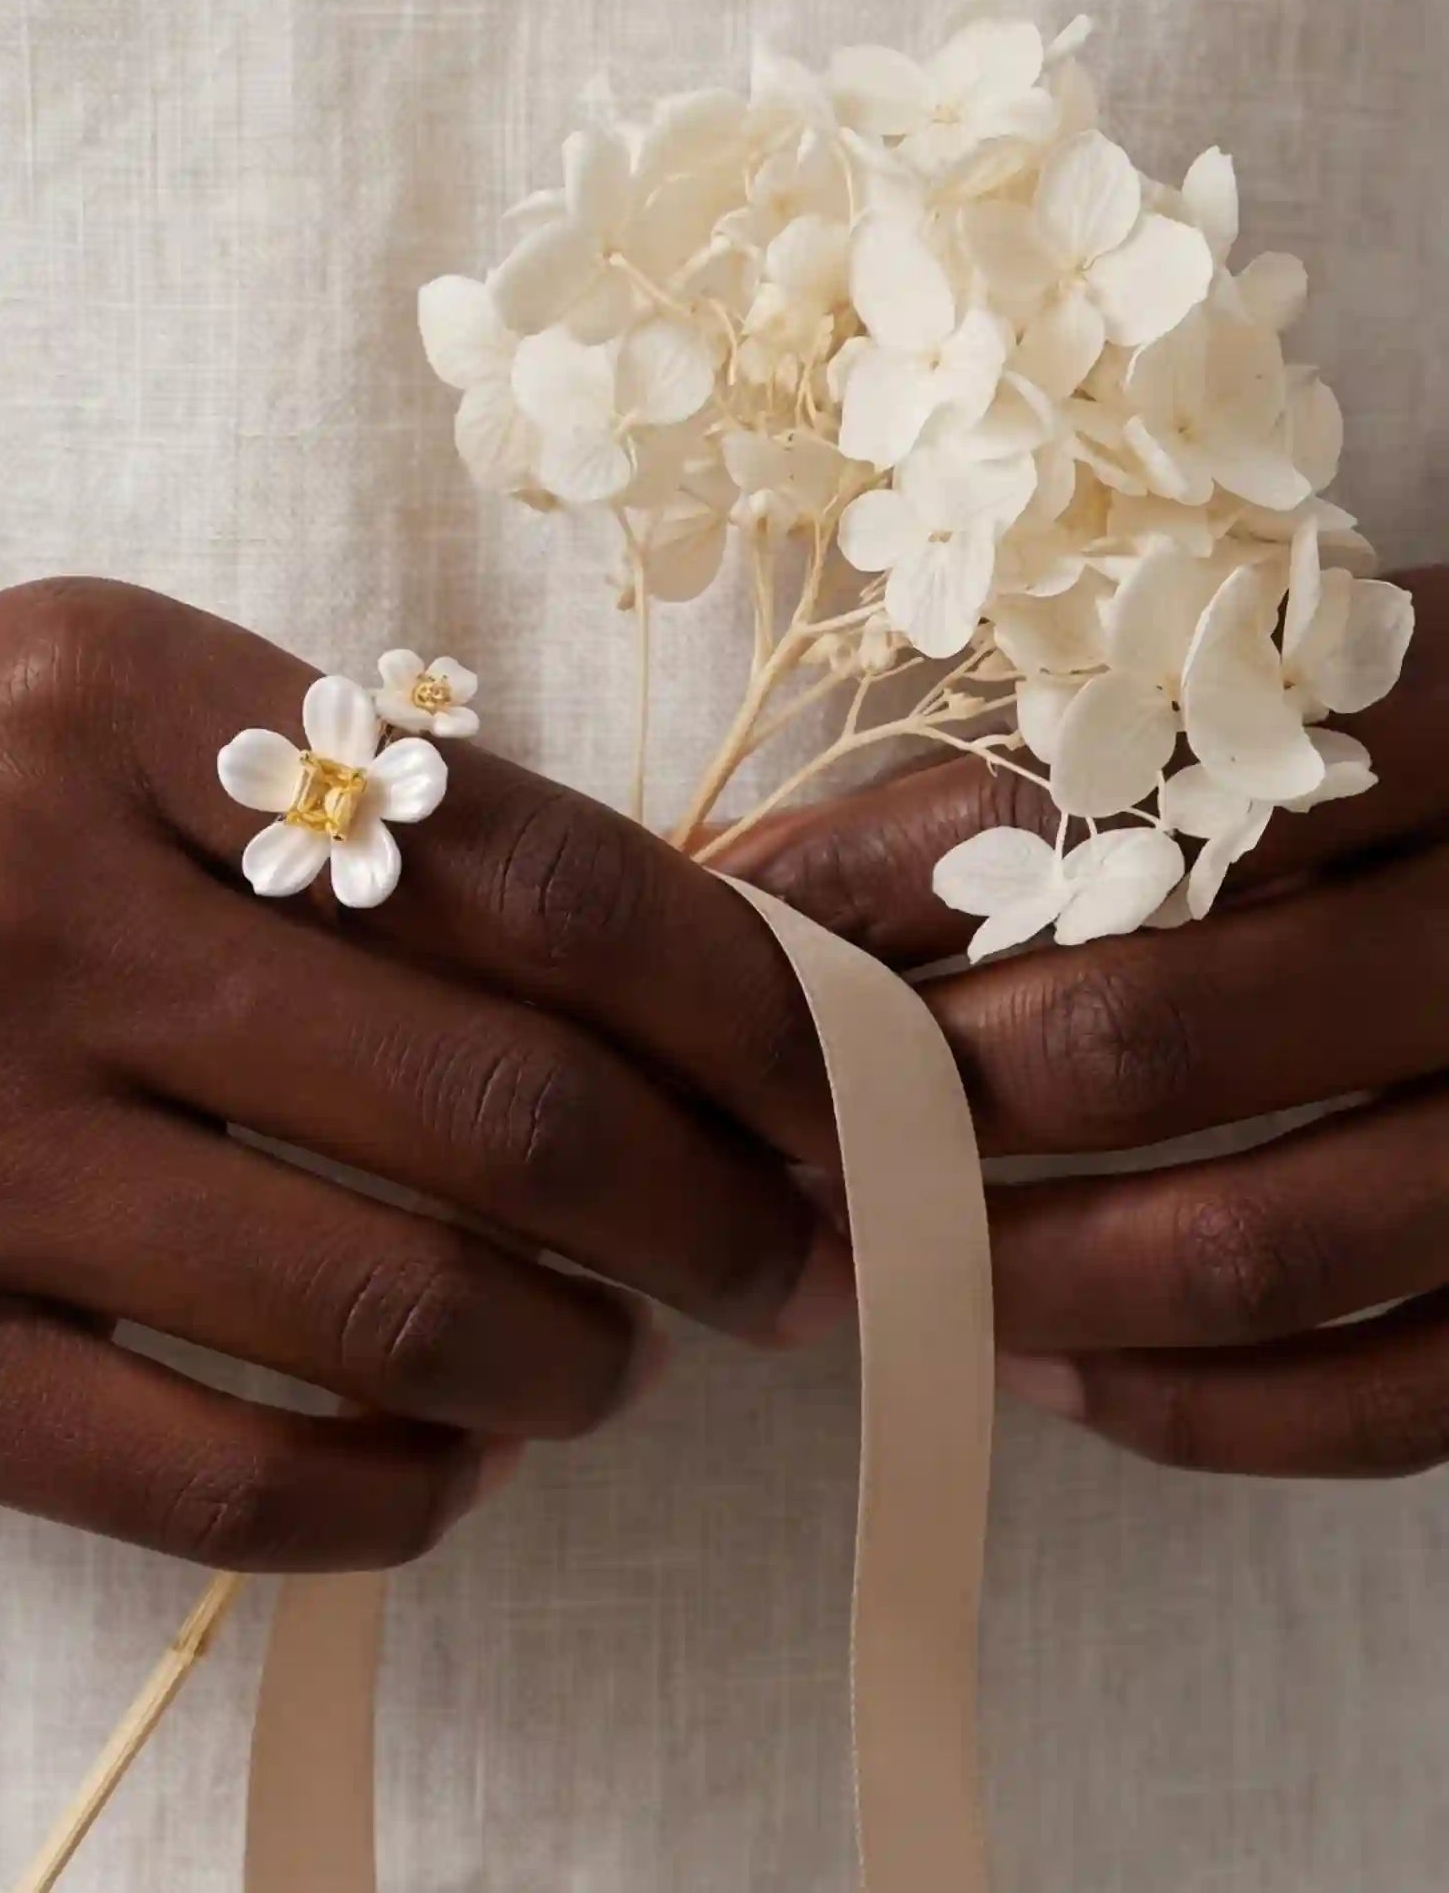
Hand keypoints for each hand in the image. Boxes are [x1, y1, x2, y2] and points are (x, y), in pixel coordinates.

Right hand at [0, 583, 844, 1569]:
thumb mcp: (27, 686)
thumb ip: (284, 776)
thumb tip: (599, 948)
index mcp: (95, 698)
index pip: (531, 867)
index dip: (738, 1003)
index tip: (830, 1080)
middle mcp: (26, 903)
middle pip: (504, 1104)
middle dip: (712, 1211)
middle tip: (776, 1257)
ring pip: (394, 1310)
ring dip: (576, 1364)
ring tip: (608, 1361)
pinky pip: (219, 1480)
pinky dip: (398, 1496)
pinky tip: (439, 1463)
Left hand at [737, 659, 1448, 1477]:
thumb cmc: (1408, 762)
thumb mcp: (1281, 690)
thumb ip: (1073, 756)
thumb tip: (766, 879)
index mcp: (1413, 731)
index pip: (1082, 812)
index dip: (869, 886)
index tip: (718, 927)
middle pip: (1148, 1040)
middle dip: (917, 1099)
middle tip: (763, 1118)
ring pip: (1258, 1244)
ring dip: (1026, 1267)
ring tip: (864, 1249)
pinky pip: (1390, 1396)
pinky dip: (1201, 1407)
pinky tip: (1047, 1367)